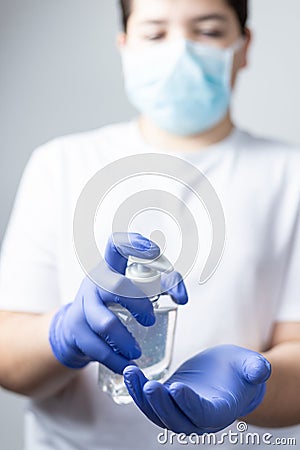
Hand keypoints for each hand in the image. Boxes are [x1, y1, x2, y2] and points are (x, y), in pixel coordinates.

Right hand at [49, 233, 187, 372]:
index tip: (154, 251)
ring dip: (125, 340)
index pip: (116, 246)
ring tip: (137, 352)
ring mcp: (83, 306)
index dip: (133, 244)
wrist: (77, 328)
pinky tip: (126, 366)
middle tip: (151, 320)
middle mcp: (94, 282)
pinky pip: (96, 348)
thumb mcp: (135, 288)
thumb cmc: (116, 303)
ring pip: (104, 323)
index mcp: (110, 267)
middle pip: (116, 287)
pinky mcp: (76, 331)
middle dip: (138, 305)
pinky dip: (115, 360)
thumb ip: (166, 284)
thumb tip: (182, 298)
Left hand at [123, 345, 270, 433]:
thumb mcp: (250, 365)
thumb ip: (255, 368)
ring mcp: (181, 413)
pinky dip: (137, 390)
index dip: (191, 404)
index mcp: (220, 411)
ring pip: (158, 413)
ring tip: (131, 374)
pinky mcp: (168, 402)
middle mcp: (198, 419)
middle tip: (149, 385)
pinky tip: (129, 373)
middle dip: (161, 404)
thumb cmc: (240, 370)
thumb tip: (261, 369)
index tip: (177, 387)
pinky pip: (150, 402)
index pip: (203, 414)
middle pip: (176, 419)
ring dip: (142, 397)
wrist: (228, 374)